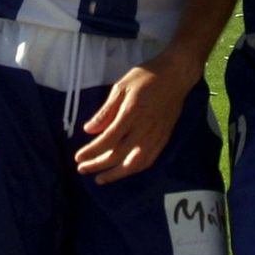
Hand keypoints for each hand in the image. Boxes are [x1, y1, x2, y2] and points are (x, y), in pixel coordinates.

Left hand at [74, 49, 199, 183]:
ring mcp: (156, 136)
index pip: (108, 140)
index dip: (92, 151)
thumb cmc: (145, 77)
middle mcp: (144, 129)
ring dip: (116, 174)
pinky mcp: (164, 139)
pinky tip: (123, 171)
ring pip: (135, 164)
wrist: (176, 75)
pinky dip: (134, 169)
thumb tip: (89, 130)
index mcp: (131, 114)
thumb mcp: (120, 87)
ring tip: (101, 179)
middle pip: (118, 155)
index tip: (78, 157)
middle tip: (82, 169)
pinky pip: (149, 160)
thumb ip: (106, 111)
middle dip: (98, 165)